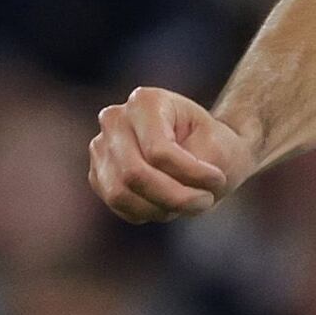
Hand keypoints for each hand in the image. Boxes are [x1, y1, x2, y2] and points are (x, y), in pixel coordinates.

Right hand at [93, 84, 257, 222]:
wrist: (206, 149)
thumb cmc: (213, 145)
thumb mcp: (217, 150)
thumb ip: (192, 169)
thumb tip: (168, 195)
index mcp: (145, 101)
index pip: (158, 151)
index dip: (190, 173)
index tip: (217, 179)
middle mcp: (115, 119)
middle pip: (134, 174)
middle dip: (174, 197)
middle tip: (204, 201)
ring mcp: (101, 148)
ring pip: (121, 194)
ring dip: (161, 208)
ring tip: (187, 203)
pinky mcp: (98, 176)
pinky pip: (119, 207)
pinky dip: (149, 213)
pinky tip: (169, 203)